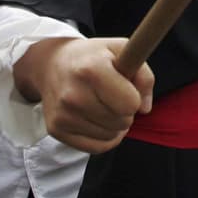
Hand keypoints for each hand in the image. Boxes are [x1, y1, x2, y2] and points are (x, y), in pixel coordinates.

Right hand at [13, 37, 154, 152]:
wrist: (52, 63)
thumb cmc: (93, 57)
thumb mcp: (122, 50)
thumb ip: (144, 76)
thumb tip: (144, 108)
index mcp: (92, 69)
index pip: (130, 104)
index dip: (134, 97)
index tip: (125, 87)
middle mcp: (74, 94)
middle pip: (122, 122)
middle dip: (124, 111)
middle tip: (112, 96)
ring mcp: (63, 114)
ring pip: (111, 136)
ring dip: (114, 125)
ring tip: (103, 105)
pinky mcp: (56, 130)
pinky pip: (97, 147)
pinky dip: (104, 138)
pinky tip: (98, 120)